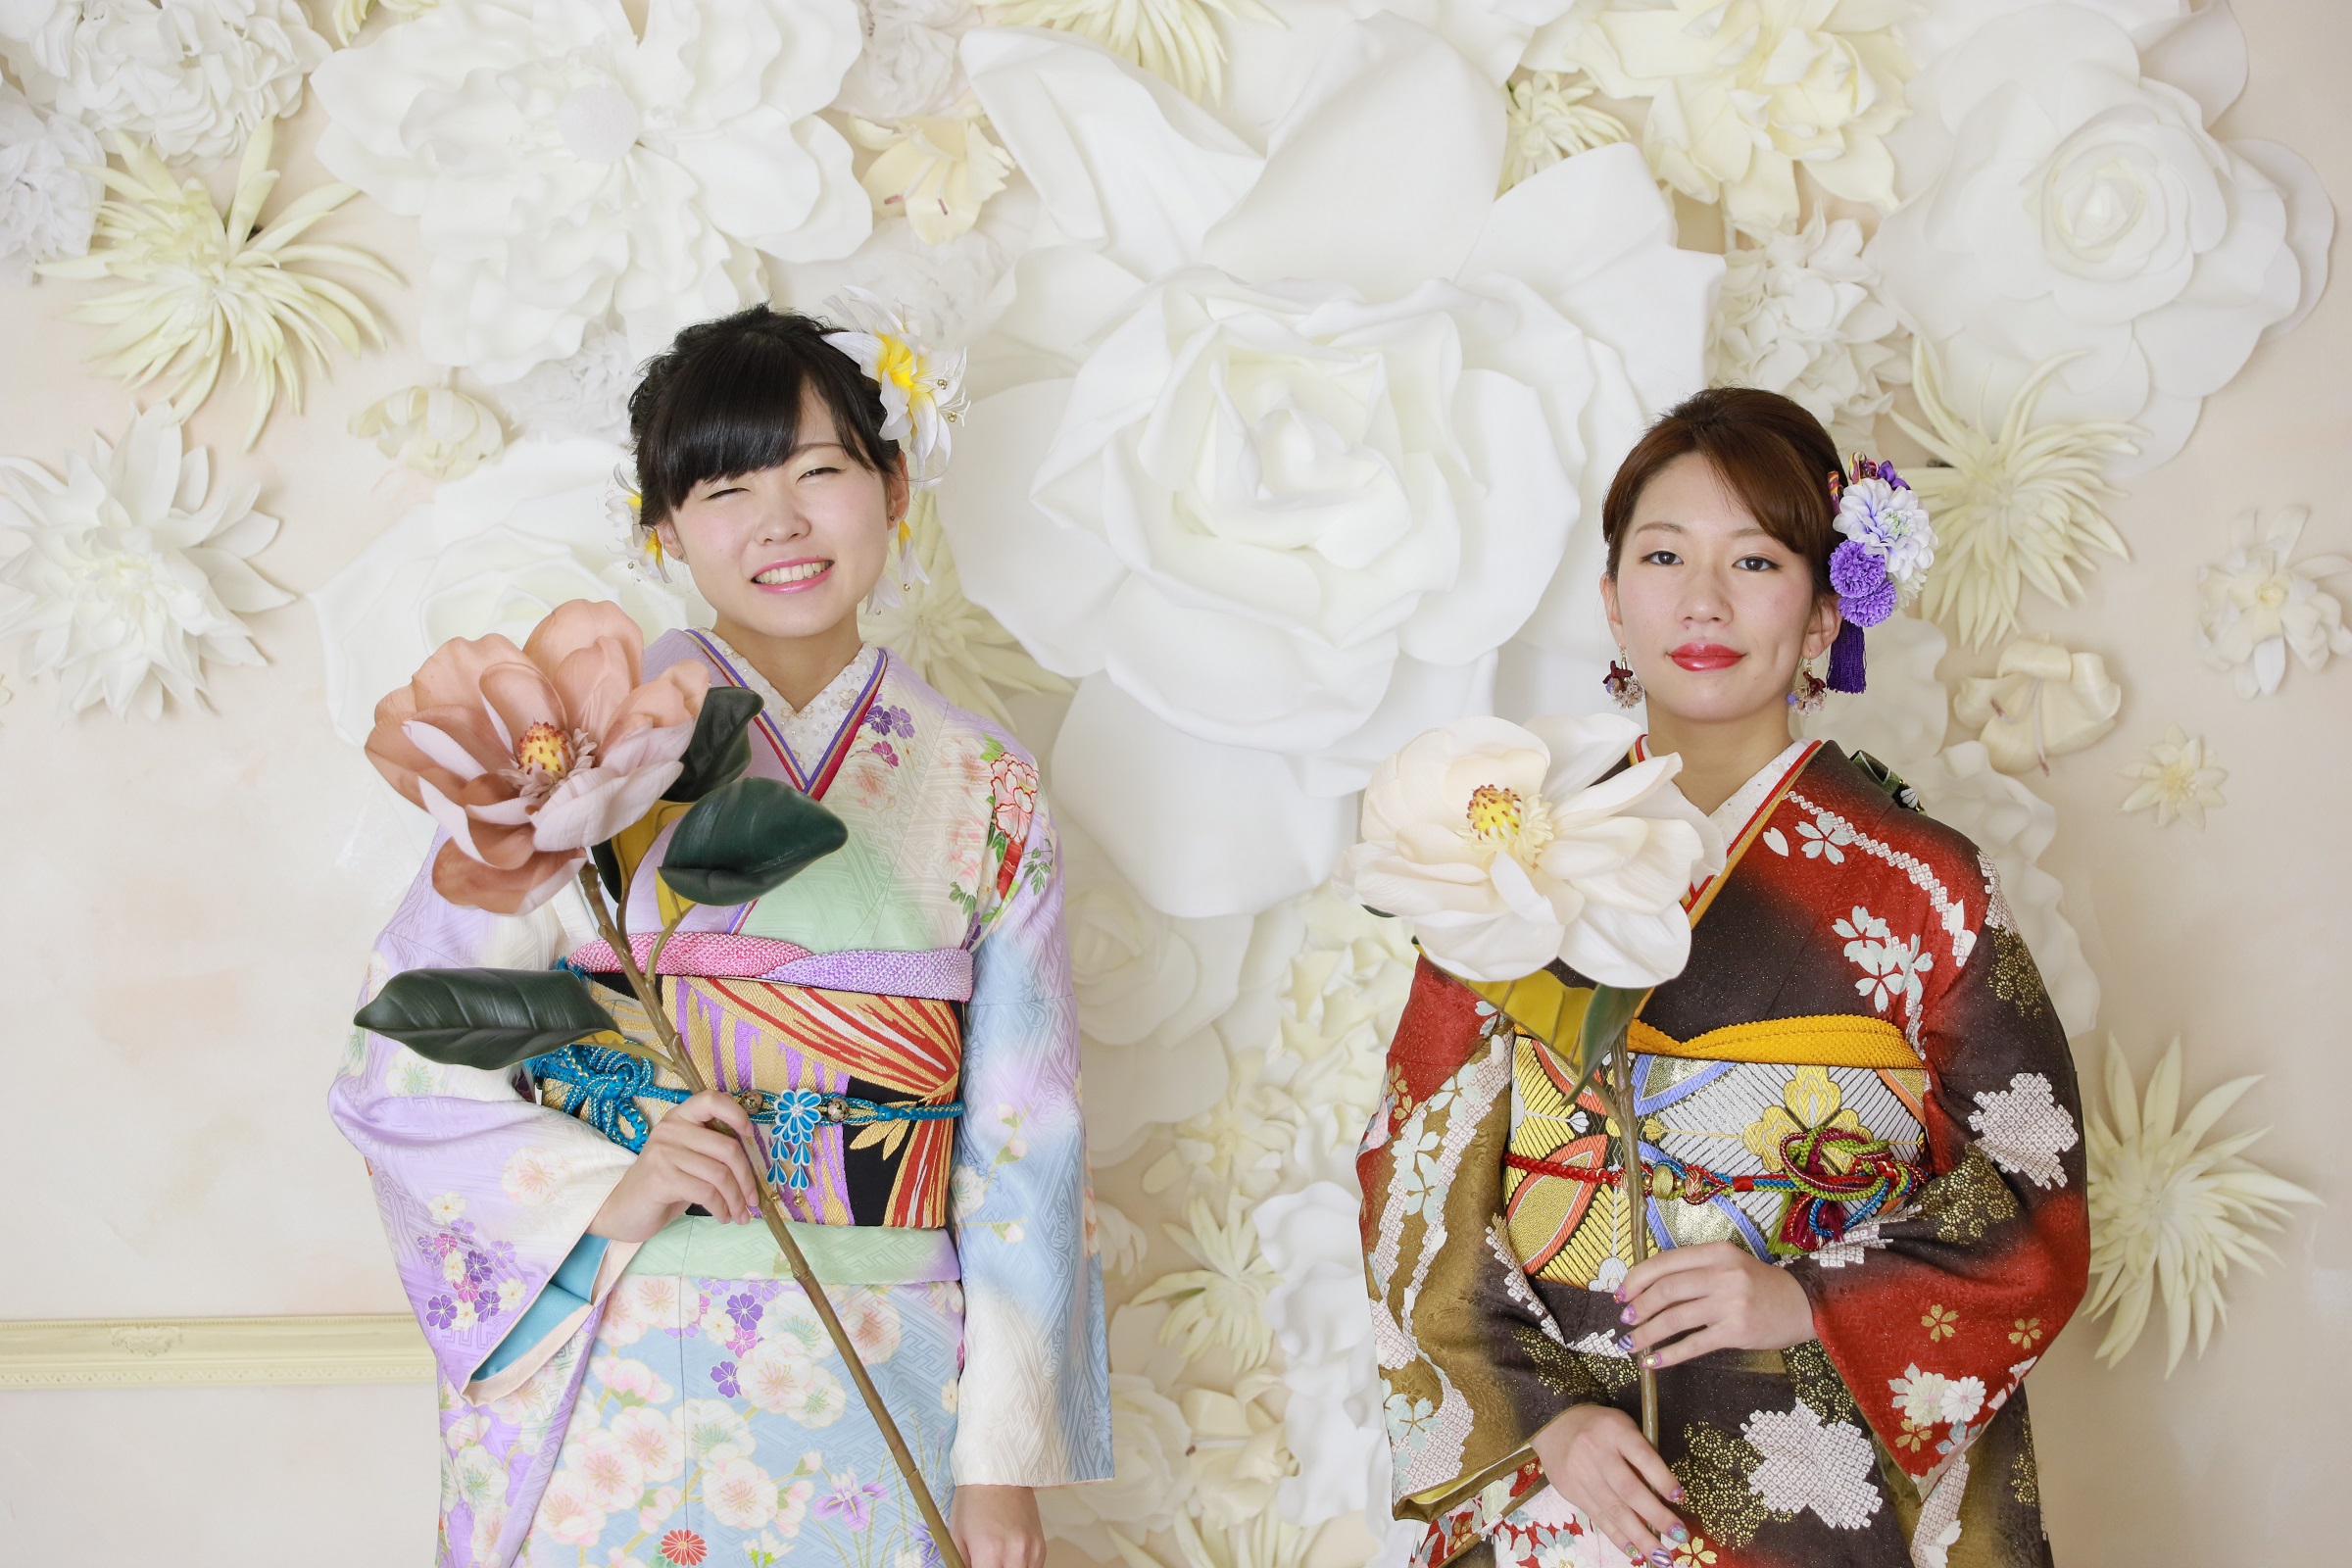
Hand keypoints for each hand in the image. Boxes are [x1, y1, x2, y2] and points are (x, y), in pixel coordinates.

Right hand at [588, 1089, 763, 1240]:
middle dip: (747, 1179)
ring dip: (736, 1200)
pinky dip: (721, 1209)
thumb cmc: (662, 1185)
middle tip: (753, 1201)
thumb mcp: (687, 1159)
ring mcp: (665, 1152)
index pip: (711, 1099)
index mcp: (680, 1117)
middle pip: (727, 1148)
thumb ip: (712, 1152)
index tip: (749, 1134)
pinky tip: (722, 1217)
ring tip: (740, 1215)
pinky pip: (706, 1193)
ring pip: (720, 1174)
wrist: (622, 1210)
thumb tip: (753, 1166)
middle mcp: (671, 1129)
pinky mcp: (662, 1177)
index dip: (736, 1113)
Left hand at [949, 1484, 1042, 1567]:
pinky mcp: (1041, 1545)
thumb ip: (963, 1564)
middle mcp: (1015, 1553)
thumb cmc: (973, 1500)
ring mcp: (1032, 1550)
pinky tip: (1010, 1556)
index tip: (977, 1564)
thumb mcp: (957, 1535)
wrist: (999, 1473)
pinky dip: (1022, 1567)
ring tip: (998, 1559)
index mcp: (990, 1552)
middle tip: (987, 1562)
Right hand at [1531, 1404, 1686, 1562]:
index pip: (1643, 1457)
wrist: (1553, 1424)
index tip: (1680, 1498)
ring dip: (1640, 1537)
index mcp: (1615, 1430)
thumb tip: (1662, 1496)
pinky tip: (1635, 1551)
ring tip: (1661, 1557)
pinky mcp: (1572, 1491)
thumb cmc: (1599, 1426)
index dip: (1663, 1479)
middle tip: (1679, 1536)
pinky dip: (1618, 1537)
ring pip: (1614, 1510)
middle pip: (1629, 1489)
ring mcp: (1581, 1474)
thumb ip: (1639, 1456)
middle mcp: (1597, 1452)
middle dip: (1657, 1516)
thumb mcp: (1622, 1428)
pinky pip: (1598, 1518)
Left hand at [1620, 1241, 1813, 1369]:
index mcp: (1716, 1252)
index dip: (1637, 1279)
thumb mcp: (1729, 1266)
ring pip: (1675, 1317)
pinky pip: (1694, 1344)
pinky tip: (1653, 1362)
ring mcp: (1731, 1303)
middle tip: (1625, 1320)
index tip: (1621, 1294)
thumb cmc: (1760, 1286)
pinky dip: (1669, 1354)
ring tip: (1631, 1343)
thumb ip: (1696, 1272)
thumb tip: (1649, 1289)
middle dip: (1639, 1307)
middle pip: (1666, 1289)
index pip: (1665, 1262)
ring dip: (1647, 1333)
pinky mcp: (1737, 1331)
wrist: (1804, 1305)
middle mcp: (1722, 1274)